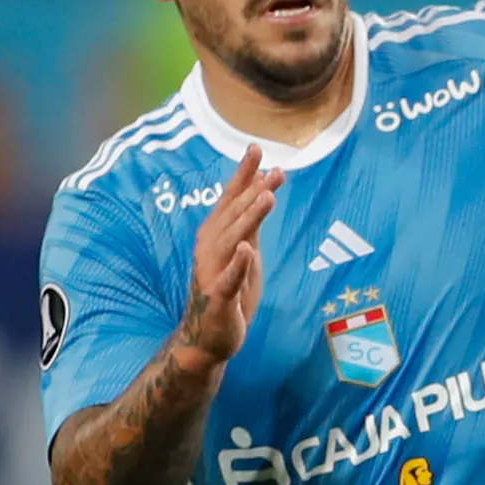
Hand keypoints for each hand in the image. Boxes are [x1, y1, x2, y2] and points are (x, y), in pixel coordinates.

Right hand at [171, 147, 279, 378]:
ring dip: (248, 218)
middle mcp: (211, 248)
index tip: (257, 148)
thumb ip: (252, 223)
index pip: (231, 198)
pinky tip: (245, 248)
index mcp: (217, 235)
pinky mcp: (220, 297)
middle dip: (253, 191)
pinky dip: (237, 263)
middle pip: (234, 214)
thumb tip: (263, 189)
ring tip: (267, 197)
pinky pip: (228, 278)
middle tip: (276, 171)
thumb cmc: (229, 291)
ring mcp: (213, 272)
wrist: (208, 336)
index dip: (244, 174)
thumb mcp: (246, 253)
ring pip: (232, 240)